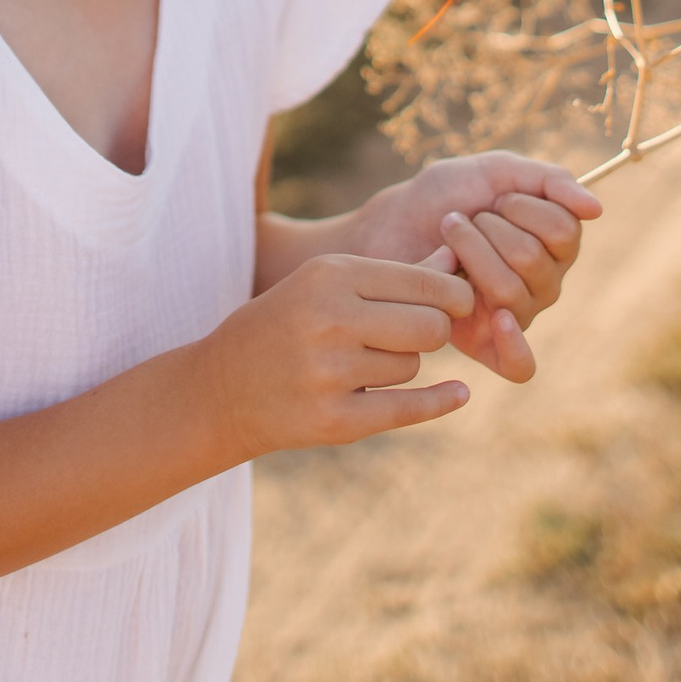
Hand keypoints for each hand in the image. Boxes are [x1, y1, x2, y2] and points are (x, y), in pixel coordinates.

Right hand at [197, 254, 474, 458]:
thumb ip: (393, 275)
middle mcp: (330, 320)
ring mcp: (331, 373)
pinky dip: (439, 402)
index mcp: (330, 275)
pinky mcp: (335, 420)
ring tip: (362, 362)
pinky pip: (408, 409)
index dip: (454, 294)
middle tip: (417, 334)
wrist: (221, 389)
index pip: (424, 282)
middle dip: (434, 330)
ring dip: (402, 365)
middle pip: (430, 327)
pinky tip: (458, 394)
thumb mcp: (325, 284)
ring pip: (413, 366)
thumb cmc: (283, 324)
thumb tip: (456, 261)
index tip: (460, 302)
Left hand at [347, 152, 601, 382]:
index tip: (495, 199)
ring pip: (511, 292)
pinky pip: (519, 365)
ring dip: (470, 252)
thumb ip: (550, 182)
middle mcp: (543, 284)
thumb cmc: (446, 196)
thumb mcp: (498, 173)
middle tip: (462, 221)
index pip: (564, 231)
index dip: (524, 208)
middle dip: (488, 229)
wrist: (390, 225)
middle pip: (533, 261)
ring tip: (448, 241)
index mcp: (555, 245)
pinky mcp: (483, 343)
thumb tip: (597, 210)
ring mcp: (516, 315)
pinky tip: (496, 318)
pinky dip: (513, 344)